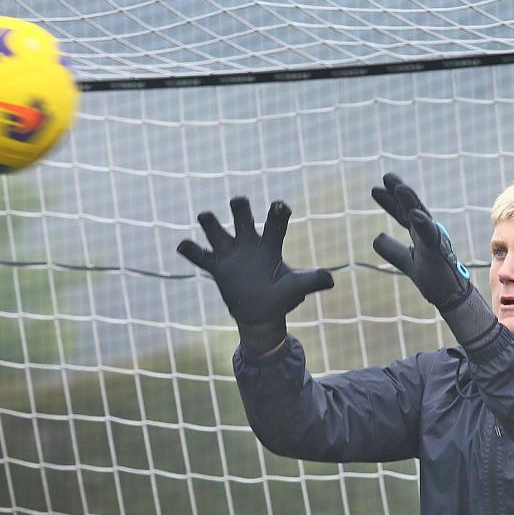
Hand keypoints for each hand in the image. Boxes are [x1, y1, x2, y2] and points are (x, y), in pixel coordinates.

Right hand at [178, 197, 333, 353]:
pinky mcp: (217, 268)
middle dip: (240, 208)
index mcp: (270, 245)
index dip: (278, 212)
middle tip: (239, 200)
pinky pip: (200, 256)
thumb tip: (330, 280)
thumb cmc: (281, 296)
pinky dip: (191, 250)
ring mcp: (231, 255)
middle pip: (243, 219)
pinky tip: (182, 245)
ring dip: (210, 224)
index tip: (281, 206)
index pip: (275, 223)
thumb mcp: (297, 288)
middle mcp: (249, 244)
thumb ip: (312, 281)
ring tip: (205, 216)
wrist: (261, 314)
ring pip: (217, 233)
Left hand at [372, 173, 471, 309]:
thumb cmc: (434, 278)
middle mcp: (428, 233)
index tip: (376, 189)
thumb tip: (376, 238)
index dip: (390, 202)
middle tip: (386, 177)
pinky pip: (431, 236)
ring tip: (399, 187)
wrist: (451, 297)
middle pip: (412, 208)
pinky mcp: (440, 252)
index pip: (402, 213)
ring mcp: (435, 240)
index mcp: (420, 234)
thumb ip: (393, 250)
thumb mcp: (406, 262)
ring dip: (411, 201)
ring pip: (422, 216)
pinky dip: (423, 224)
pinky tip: (414, 214)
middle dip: (399, 192)